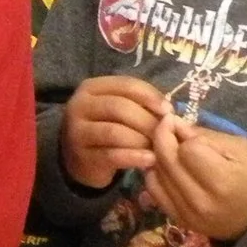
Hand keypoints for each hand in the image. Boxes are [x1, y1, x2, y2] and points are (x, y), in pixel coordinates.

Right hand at [61, 74, 167, 190]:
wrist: (80, 158)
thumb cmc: (106, 127)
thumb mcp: (118, 109)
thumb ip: (138, 104)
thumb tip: (167, 111)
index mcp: (91, 88)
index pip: (126, 85)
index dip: (151, 96)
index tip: (169, 111)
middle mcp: (79, 106)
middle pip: (120, 108)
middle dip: (148, 121)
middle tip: (165, 134)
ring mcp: (77, 131)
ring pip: (115, 132)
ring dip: (142, 141)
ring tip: (158, 149)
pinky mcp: (83, 156)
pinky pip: (112, 156)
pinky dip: (135, 158)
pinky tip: (150, 160)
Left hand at [143, 111, 246, 242]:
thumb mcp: (240, 148)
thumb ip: (205, 136)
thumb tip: (174, 124)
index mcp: (222, 182)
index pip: (186, 149)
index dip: (182, 133)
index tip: (183, 125)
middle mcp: (201, 201)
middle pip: (166, 160)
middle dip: (163, 138)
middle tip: (168, 128)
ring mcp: (187, 214)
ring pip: (157, 174)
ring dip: (158, 156)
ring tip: (171, 148)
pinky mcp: (180, 220)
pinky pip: (154, 191)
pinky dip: (157, 174)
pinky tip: (168, 167)